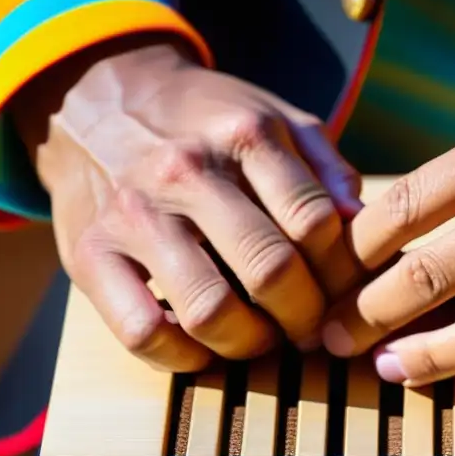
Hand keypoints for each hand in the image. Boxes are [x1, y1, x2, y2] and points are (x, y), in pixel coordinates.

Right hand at [16, 39, 363, 369]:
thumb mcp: (274, 117)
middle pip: (271, 270)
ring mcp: (134, 214)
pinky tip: (202, 346)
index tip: (347, 293)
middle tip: (310, 329)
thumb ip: (326, 168)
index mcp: (245, 135)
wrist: (98, 98)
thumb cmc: (206, 121)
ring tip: (262, 339)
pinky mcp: (88, 253)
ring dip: (250, 343)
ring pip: (210, 309)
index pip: (316, 222)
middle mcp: (187, 171)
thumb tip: (365, 228)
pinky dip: (182, 357)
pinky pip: (142, 331)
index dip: (342, 272)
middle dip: (304, 316)